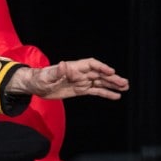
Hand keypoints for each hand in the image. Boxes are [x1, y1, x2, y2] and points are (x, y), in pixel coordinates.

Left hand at [14, 58, 129, 99]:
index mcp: (73, 67)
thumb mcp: (46, 76)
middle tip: (124, 83)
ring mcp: (81, 81)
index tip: (111, 71)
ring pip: (100, 82)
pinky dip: (105, 93)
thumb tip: (64, 65)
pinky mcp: (80, 90)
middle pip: (99, 74)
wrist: (35, 86)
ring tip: (125, 87)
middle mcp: (79, 73)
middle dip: (112, 78)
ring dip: (112, 85)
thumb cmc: (39, 78)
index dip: (101, 67)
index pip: (91, 64)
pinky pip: (95, 91)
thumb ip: (56, 72)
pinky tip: (116, 96)